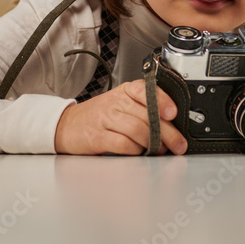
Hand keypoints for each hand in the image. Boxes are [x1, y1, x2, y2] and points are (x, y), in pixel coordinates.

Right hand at [54, 80, 187, 154]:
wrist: (65, 125)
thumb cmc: (98, 116)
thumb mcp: (119, 104)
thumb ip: (142, 109)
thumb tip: (171, 124)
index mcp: (124, 91)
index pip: (145, 90)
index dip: (162, 101)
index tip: (173, 113)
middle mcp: (115, 102)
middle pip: (147, 116)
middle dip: (168, 133)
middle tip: (178, 144)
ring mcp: (105, 119)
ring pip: (138, 130)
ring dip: (154, 144)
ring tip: (160, 151)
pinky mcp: (97, 137)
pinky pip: (123, 144)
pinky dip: (135, 151)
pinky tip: (139, 153)